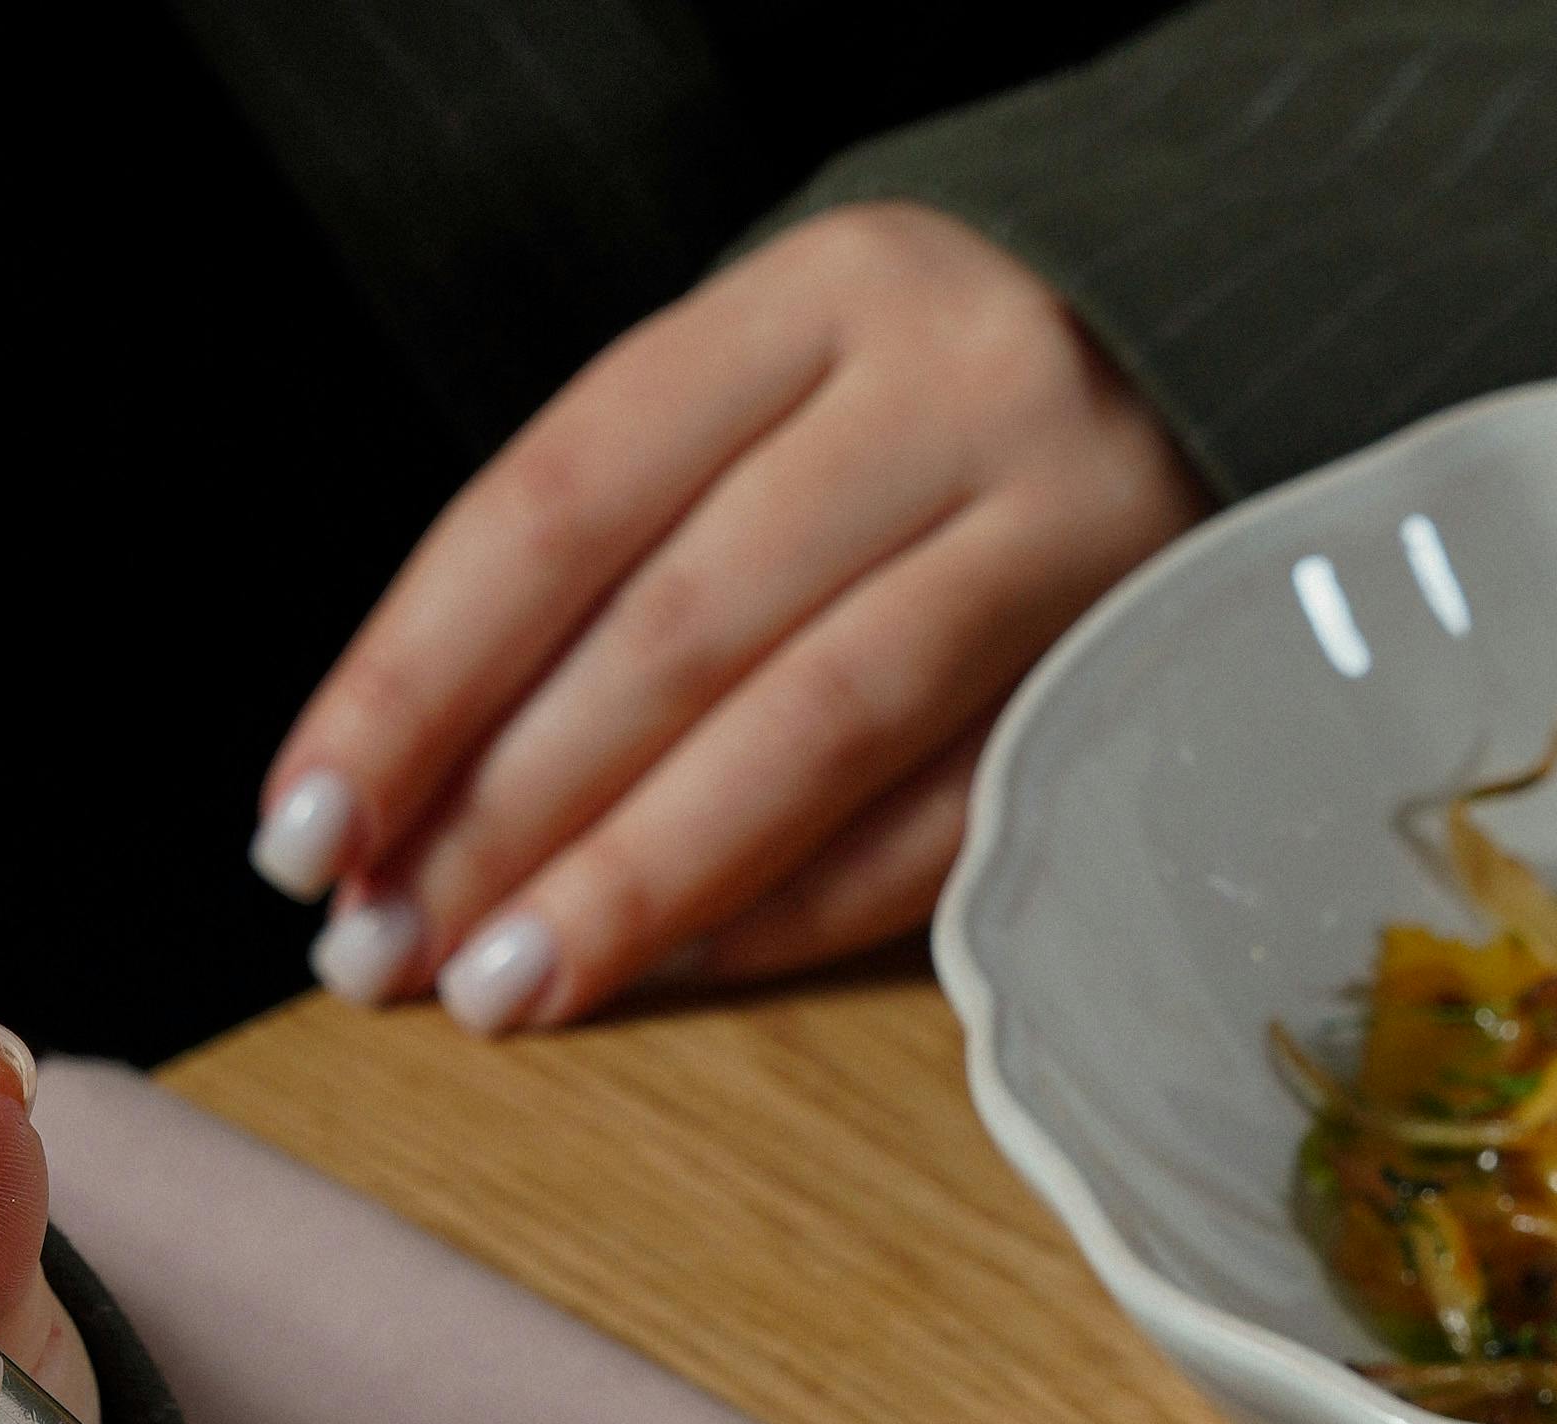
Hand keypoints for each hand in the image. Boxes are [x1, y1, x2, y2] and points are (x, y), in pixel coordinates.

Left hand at [251, 205, 1207, 1032]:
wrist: (1246, 355)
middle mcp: (948, 401)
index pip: (562, 501)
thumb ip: (635, 545)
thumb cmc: (946, 411)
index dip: (418, 677)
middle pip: (678, 630)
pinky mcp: (1136, 674)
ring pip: (813, 730)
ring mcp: (1064, 539)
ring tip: (512, 987)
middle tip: (393, 952)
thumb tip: (429, 792)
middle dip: (508, 810)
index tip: (310, 822)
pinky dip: (806, 904)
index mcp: (819, 303)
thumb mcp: (790, 393)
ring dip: (643, 880)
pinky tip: (692, 964)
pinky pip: (946, 819)